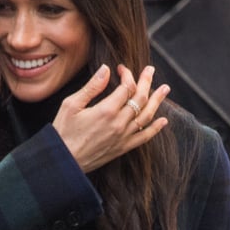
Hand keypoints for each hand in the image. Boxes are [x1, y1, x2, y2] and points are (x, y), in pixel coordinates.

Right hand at [52, 63, 168, 172]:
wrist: (64, 161)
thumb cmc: (64, 132)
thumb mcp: (71, 105)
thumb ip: (91, 87)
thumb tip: (106, 69)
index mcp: (106, 110)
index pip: (126, 87)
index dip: (127, 75)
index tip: (121, 69)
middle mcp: (119, 123)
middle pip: (140, 98)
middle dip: (146, 82)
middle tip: (150, 70)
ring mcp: (124, 136)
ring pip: (147, 116)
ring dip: (157, 100)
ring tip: (165, 89)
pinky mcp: (124, 147)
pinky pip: (145, 137)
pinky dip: (156, 128)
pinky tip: (163, 120)